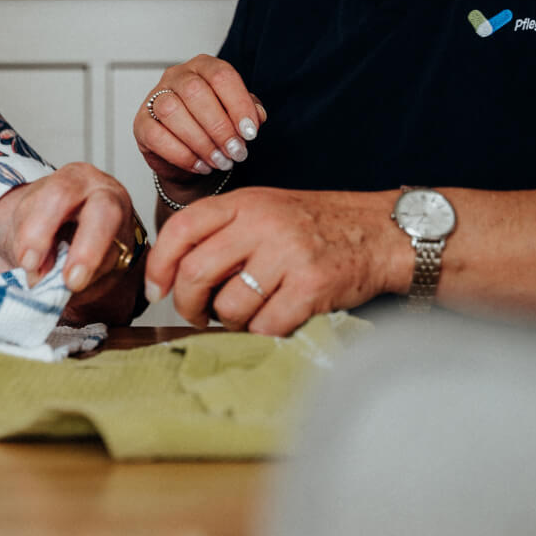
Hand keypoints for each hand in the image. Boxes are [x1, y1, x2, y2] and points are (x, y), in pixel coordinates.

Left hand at [0, 162, 142, 321]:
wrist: (55, 228)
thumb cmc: (39, 219)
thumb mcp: (24, 220)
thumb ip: (27, 241)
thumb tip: (40, 273)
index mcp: (75, 178)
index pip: (60, 196)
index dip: (41, 231)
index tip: (28, 261)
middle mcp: (106, 194)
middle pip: (105, 214)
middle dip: (87, 251)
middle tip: (70, 281)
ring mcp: (122, 223)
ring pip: (113, 251)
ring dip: (84, 276)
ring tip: (59, 285)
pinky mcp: (126, 252)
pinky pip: (114, 272)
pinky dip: (90, 286)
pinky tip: (73, 287)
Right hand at [134, 56, 264, 199]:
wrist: (191, 156)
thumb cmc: (214, 127)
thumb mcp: (237, 117)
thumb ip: (249, 112)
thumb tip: (256, 116)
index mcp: (203, 66)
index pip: (221, 75)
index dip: (238, 104)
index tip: (250, 132)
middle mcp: (176, 76)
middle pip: (195, 92)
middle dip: (220, 127)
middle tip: (236, 152)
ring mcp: (154, 98)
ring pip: (172, 111)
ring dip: (201, 142)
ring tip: (220, 161)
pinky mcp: (141, 123)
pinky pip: (156, 135)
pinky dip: (182, 154)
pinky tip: (200, 165)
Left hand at [146, 187, 398, 335]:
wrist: (379, 232)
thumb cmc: (317, 226)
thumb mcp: (263, 210)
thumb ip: (221, 232)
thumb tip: (172, 274)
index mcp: (243, 203)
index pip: (181, 230)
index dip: (159, 266)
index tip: (156, 290)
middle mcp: (262, 224)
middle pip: (196, 273)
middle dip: (188, 305)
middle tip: (198, 314)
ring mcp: (288, 254)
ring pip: (230, 307)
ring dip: (230, 323)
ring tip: (245, 316)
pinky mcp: (312, 286)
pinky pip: (266, 325)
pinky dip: (263, 332)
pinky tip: (274, 321)